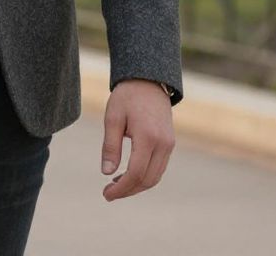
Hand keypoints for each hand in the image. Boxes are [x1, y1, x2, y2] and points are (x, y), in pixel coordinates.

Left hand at [100, 79, 174, 201]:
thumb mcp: (113, 117)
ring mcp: (169, 144)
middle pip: (148, 180)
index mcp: (148, 137)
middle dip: (128, 190)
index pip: (135, 173)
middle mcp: (163, 144)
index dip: (121, 188)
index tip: (106, 194)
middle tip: (108, 192)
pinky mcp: (170, 143)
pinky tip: (128, 173)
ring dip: (137, 185)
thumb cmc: (127, 96)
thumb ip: (110, 146)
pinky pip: (159, 167)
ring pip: (155, 176)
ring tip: (116, 184)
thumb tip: (106, 173)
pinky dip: (145, 175)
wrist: (148, 80)